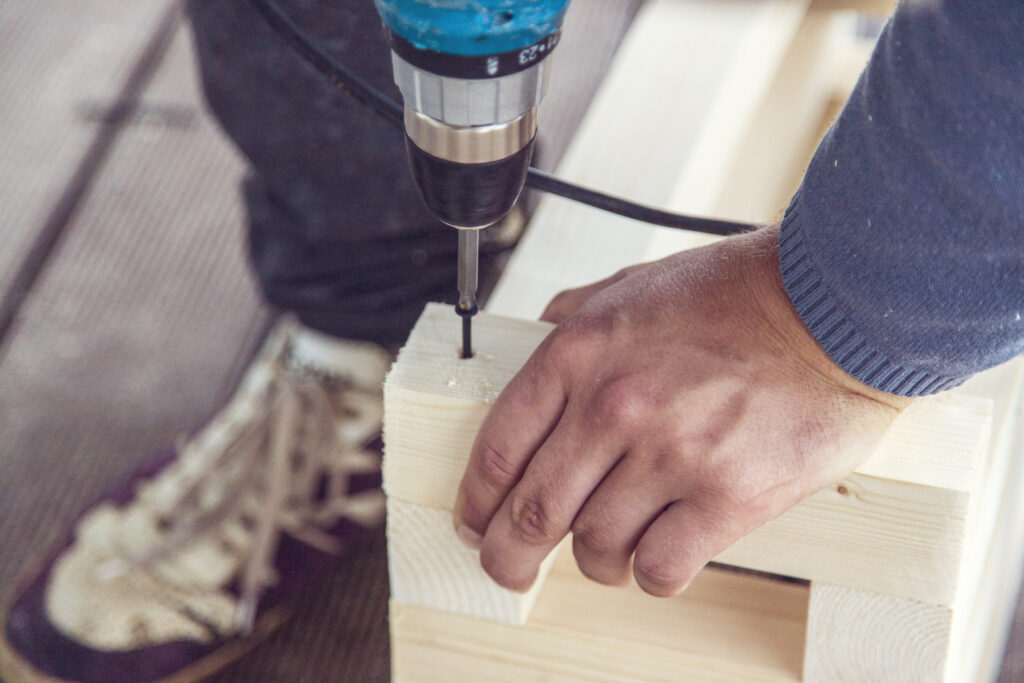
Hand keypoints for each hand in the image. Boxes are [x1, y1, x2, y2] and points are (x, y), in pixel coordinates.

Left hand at [453, 225, 910, 595]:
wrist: (837, 306)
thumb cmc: (739, 294)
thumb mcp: (635, 285)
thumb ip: (573, 316)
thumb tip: (534, 338)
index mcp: (580, 353)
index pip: (498, 449)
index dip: (476, 501)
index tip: (475, 523)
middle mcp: (615, 407)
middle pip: (532, 515)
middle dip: (509, 557)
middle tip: (510, 571)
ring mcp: (671, 455)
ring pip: (595, 548)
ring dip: (594, 560)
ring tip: (608, 551)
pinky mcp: (728, 497)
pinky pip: (660, 567)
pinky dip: (650, 575)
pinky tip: (656, 560)